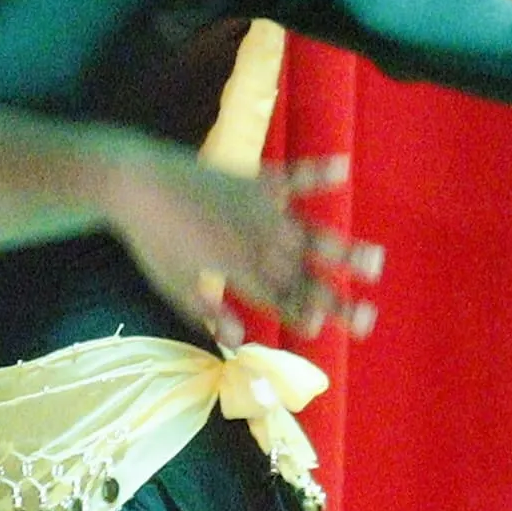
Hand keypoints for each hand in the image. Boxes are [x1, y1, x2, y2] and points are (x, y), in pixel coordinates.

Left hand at [111, 152, 378, 343]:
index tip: (324, 329)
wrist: (136, 182)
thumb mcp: (174, 285)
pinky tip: (343, 167)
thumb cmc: (151, 239)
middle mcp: (260, 243)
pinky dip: (318, 171)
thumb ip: (208, 312)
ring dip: (343, 250)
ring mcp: (262, 210)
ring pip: (311, 234)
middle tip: (369, 319)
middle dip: (337, 300)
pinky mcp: (257, 179)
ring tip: (375, 262)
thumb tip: (237, 343)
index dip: (301, 315)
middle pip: (304, 277)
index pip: (279, 301)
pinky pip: (294, 175)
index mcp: (239, 271)